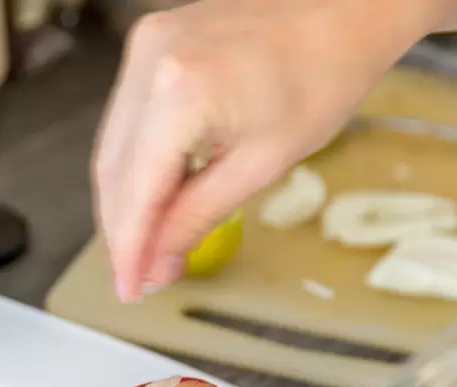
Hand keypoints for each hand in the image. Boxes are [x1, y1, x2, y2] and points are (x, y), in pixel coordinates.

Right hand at [93, 0, 452, 301]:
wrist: (343, 11)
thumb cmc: (321, 77)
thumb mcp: (260, 166)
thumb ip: (197, 218)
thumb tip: (159, 262)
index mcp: (180, 91)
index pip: (136, 193)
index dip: (129, 251)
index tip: (130, 289)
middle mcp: (150, 61)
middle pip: (114, 172)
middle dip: (123, 233)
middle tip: (138, 277)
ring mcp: (146, 47)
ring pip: (113, 149)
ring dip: (125, 204)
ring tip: (144, 249)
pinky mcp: (151, 45)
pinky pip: (127, 121)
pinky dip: (135, 168)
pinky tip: (150, 201)